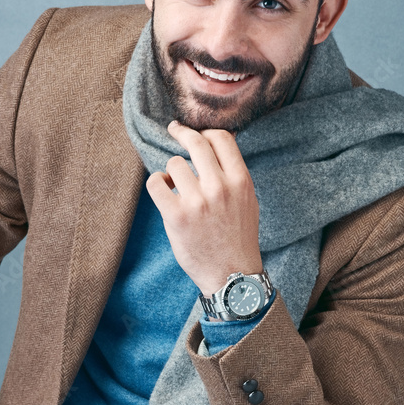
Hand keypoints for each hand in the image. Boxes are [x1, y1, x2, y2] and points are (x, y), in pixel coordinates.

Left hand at [145, 120, 262, 295]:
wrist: (232, 275)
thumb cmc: (237, 238)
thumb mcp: (247, 201)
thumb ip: (233, 174)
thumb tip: (216, 145)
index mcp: (240, 181)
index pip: (221, 138)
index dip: (205, 130)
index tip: (195, 131)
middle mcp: (219, 187)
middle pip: (196, 142)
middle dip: (181, 132)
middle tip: (173, 129)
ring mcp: (197, 201)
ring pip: (174, 163)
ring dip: (171, 172)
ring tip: (176, 186)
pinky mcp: (176, 216)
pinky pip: (156, 183)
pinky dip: (156, 183)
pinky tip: (163, 191)